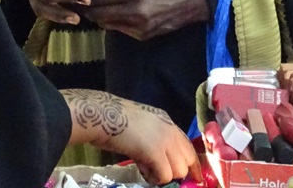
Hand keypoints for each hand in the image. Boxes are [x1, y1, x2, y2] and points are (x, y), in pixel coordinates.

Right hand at [61, 89, 201, 185]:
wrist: (100, 115)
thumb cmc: (112, 119)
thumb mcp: (140, 124)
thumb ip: (154, 138)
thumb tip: (158, 158)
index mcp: (167, 121)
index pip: (188, 146)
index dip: (190, 163)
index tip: (192, 176)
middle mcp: (170, 129)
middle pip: (187, 160)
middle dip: (175, 171)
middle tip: (157, 172)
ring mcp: (164, 140)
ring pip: (179, 171)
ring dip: (163, 175)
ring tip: (146, 169)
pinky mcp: (155, 152)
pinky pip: (165, 175)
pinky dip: (154, 178)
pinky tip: (141, 169)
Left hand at [81, 0, 208, 41]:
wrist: (193, 2)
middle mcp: (135, 13)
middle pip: (97, 13)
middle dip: (84, 6)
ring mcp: (138, 28)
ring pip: (105, 23)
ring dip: (96, 13)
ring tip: (94, 1)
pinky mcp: (141, 37)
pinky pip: (117, 28)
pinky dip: (111, 19)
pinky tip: (113, 9)